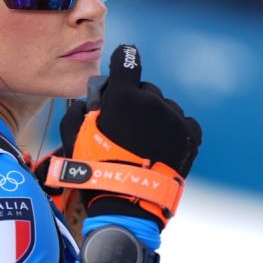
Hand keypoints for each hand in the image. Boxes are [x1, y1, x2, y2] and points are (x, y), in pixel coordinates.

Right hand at [59, 44, 201, 226]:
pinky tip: (160, 147)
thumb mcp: (72, 138)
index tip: (123, 60)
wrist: (128, 203)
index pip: (127, 61)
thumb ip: (78, 110)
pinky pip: (182, 123)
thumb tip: (90, 101)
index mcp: (124, 97)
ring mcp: (175, 118)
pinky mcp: (190, 136)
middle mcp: (153, 101)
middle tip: (125, 127)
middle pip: (145, 90)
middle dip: (135, 102)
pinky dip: (173, 130)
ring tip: (143, 144)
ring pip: (164, 107)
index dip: (123, 59)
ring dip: (154, 118)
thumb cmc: (95, 169)